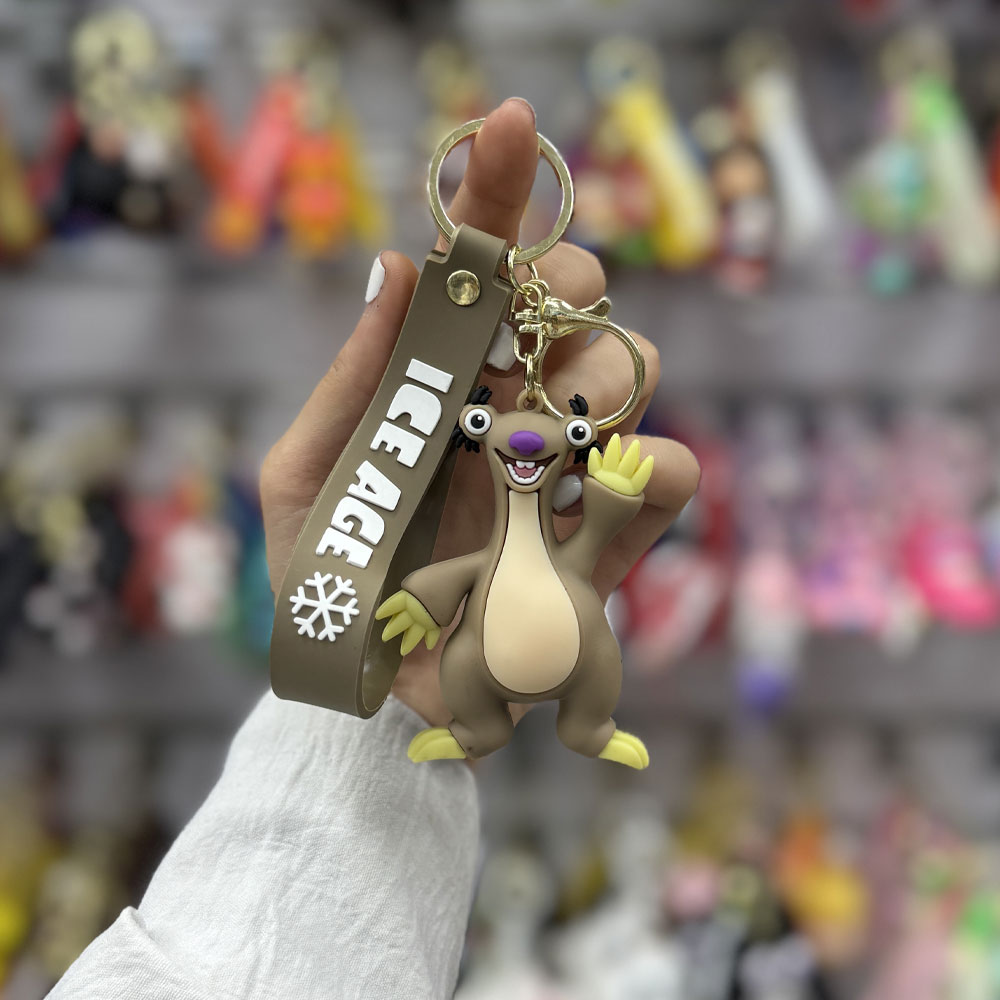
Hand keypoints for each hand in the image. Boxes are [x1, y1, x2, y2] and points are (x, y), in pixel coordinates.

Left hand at [260, 98, 700, 725]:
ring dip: (604, 378)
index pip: (481, 273)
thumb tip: (396, 265)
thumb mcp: (309, 475)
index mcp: (445, 381)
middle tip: (535, 318)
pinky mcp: (598, 546)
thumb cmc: (327, 573)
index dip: (496, 195)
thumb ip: (353, 382)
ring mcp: (561, 472)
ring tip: (546, 431)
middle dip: (568, 287)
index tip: (507, 121)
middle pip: (576, 306)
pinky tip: (627, 474)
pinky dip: (658, 472)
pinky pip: (658, 490)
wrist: (362, 679)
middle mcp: (513, 409)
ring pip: (630, 378)